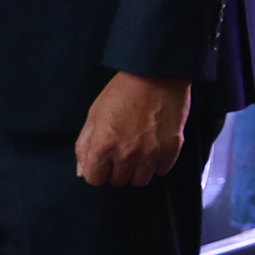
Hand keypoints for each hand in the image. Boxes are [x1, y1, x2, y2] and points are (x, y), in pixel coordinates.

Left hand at [74, 72, 191, 187]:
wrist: (156, 73)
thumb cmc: (123, 90)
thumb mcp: (94, 114)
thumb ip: (84, 145)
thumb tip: (82, 170)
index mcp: (103, 145)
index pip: (94, 179)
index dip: (96, 170)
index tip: (103, 160)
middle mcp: (127, 154)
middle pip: (118, 181)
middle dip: (117, 169)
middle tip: (122, 151)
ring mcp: (151, 153)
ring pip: (140, 180)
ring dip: (137, 170)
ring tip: (139, 152)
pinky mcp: (172, 148)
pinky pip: (162, 170)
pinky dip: (158, 163)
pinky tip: (155, 148)